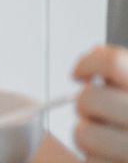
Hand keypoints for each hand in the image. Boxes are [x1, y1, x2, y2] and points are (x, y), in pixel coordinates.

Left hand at [72, 44, 127, 161]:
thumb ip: (123, 74)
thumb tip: (96, 53)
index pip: (114, 63)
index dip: (88, 64)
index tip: (81, 74)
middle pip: (90, 99)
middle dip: (86, 105)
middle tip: (97, 113)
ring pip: (83, 133)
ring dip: (87, 135)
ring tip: (105, 139)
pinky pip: (90, 162)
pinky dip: (94, 159)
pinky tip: (110, 156)